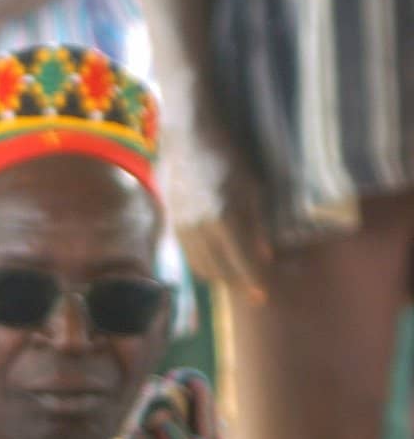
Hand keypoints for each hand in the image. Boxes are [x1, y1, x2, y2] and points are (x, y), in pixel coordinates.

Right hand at [162, 118, 271, 300]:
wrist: (189, 142)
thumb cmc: (228, 159)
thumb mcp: (251, 188)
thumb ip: (256, 225)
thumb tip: (263, 258)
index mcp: (223, 217)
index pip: (241, 262)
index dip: (253, 282)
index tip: (264, 296)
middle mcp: (200, 229)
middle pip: (221, 272)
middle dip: (240, 285)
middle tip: (256, 292)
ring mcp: (184, 230)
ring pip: (204, 269)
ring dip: (223, 280)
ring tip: (239, 281)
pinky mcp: (175, 228)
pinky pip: (192, 259)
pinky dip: (207, 269)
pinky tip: (220, 267)